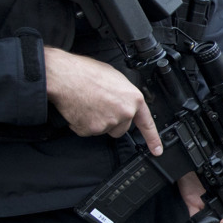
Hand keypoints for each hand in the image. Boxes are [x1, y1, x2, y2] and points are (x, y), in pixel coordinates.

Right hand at [43, 47, 162, 154]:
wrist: (66, 76)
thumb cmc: (87, 72)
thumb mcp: (115, 78)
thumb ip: (124, 94)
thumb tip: (122, 100)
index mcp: (133, 99)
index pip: (146, 123)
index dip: (153, 139)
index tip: (157, 150)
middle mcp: (124, 113)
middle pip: (121, 128)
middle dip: (113, 121)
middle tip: (100, 105)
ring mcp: (108, 123)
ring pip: (104, 129)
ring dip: (97, 121)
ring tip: (88, 103)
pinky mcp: (91, 129)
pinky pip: (88, 130)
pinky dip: (82, 123)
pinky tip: (80, 108)